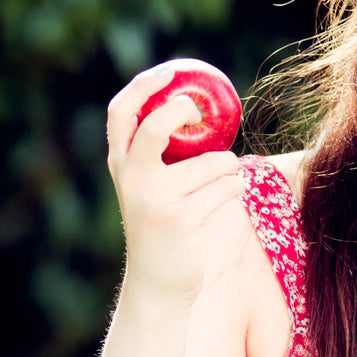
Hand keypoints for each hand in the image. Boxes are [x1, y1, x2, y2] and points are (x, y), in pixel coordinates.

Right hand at [106, 65, 244, 303]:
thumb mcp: (151, 189)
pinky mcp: (182, 219)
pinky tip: (226, 201)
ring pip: (212, 162)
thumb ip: (161, 155)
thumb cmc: (164, 228)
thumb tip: (198, 110)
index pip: (120, 112)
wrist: (159, 284)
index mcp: (121, 166)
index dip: (144, 85)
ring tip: (224, 183)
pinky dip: (235, 189)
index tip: (170, 71)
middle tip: (199, 113)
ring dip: (229, 168)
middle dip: (181, 111)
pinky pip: (226, 188)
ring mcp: (156, 200)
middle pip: (154, 126)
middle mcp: (132, 180)